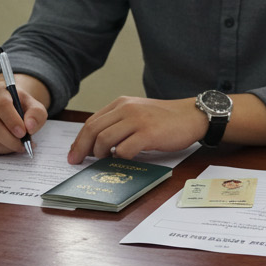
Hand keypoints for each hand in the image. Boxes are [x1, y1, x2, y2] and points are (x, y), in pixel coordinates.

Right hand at [0, 73, 48, 154]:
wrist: (7, 105)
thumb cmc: (20, 106)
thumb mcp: (34, 106)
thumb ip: (36, 114)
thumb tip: (30, 127)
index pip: (1, 104)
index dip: (12, 121)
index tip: (23, 133)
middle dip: (10, 141)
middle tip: (24, 145)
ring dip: (5, 148)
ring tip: (17, 146)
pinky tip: (6, 146)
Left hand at [68, 96, 206, 163]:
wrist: (192, 116)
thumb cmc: (165, 119)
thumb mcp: (138, 113)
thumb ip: (119, 123)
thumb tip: (98, 144)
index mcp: (121, 104)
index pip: (92, 122)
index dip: (79, 140)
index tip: (74, 154)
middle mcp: (126, 109)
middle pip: (93, 130)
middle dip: (82, 149)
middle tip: (77, 162)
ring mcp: (137, 120)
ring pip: (105, 140)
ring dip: (101, 154)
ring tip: (106, 161)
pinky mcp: (148, 133)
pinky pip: (125, 150)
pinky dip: (121, 158)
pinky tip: (125, 159)